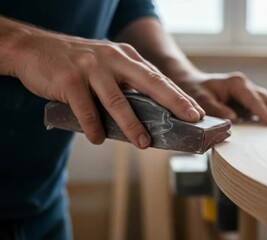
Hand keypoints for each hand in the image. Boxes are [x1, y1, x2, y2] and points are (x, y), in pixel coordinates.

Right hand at [5, 22, 204, 147]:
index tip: (196, 112)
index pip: (158, 78)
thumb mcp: (106, 66)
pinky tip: (98, 139)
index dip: (179, 96)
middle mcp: (112, 59)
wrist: (33, 48)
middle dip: (173, 102)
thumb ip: (126, 85)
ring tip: (144, 143)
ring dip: (132, 125)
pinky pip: (86, 109)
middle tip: (190, 119)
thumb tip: (149, 116)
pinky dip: (94, 128)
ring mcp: (91, 67)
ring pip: (118, 100)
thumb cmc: (76, 63)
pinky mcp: (69, 79)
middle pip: (149, 82)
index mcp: (126, 56)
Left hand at [176, 72, 266, 125]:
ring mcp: (249, 91)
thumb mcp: (201, 99)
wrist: (192, 83)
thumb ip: (216, 109)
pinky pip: (266, 105)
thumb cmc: (196, 91)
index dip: (265, 113)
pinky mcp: (249, 99)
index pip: (254, 100)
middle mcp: (246, 85)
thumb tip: (233, 120)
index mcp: (237, 83)